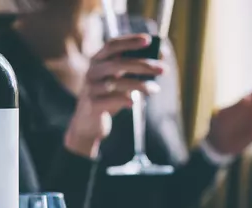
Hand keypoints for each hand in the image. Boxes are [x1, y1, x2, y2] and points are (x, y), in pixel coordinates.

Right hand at [64, 34, 165, 157]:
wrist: (87, 124)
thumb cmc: (109, 98)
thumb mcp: (121, 81)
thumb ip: (137, 68)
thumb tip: (162, 53)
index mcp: (98, 60)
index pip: (112, 45)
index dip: (130, 41)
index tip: (149, 40)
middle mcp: (92, 71)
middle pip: (118, 63)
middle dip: (144, 65)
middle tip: (164, 69)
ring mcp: (90, 88)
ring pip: (116, 83)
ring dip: (140, 85)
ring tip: (156, 89)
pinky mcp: (91, 105)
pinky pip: (109, 100)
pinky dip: (123, 99)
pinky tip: (134, 102)